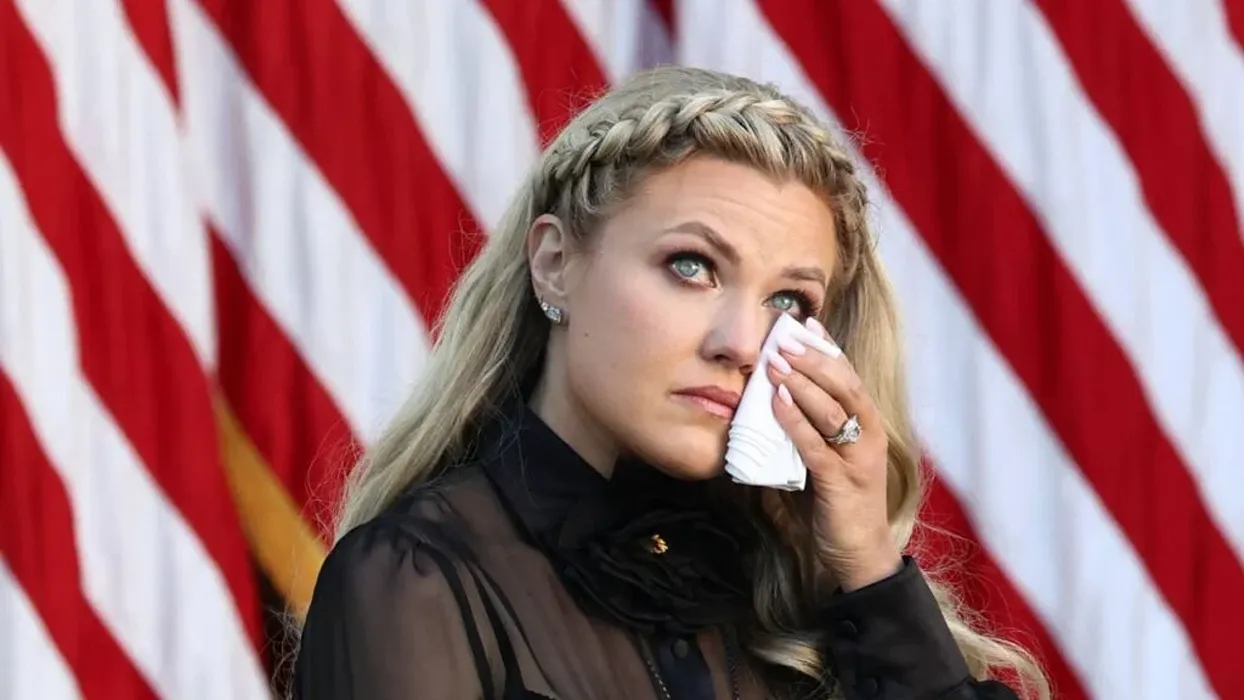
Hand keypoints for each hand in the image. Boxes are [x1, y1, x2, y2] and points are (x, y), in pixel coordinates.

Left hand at [765, 317, 901, 592]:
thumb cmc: (839, 504)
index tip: (806, 321)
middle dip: (814, 358)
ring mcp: (858, 459)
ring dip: (802, 383)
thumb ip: (808, 430)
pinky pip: (816, 446)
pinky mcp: (842, 483)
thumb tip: (772, 400)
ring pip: (833, 410)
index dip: (828, 347)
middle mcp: (868, 436)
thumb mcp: (825, 458)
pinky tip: (777, 403)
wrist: (860, 555)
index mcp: (866, 425)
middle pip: (845, 385)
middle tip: (784, 337)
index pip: (849, 376)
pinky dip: (796, 422)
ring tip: (775, 363)